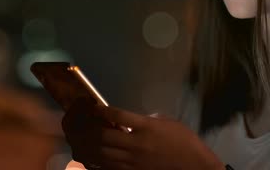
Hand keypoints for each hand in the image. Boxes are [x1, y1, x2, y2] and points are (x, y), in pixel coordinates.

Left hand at [62, 100, 223, 169]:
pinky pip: (106, 167)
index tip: (91, 105)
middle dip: (84, 127)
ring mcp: (131, 161)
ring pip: (99, 153)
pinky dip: (92, 161)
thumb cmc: (184, 141)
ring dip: (83, 144)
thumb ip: (144, 120)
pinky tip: (85, 156)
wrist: (194, 167)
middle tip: (76, 121)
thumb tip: (126, 120)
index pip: (116, 115)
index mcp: (145, 127)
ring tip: (75, 137)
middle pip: (101, 135)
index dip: (99, 109)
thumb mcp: (166, 122)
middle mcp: (135, 144)